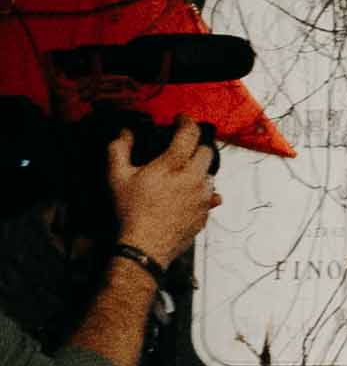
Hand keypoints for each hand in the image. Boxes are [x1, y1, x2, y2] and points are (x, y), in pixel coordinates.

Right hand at [103, 122, 214, 264]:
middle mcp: (194, 177)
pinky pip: (210, 196)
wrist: (145, 245)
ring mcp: (203, 195)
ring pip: (210, 174)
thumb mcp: (117, 177)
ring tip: (181, 176)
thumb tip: (125, 134)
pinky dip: (201, 192)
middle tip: (181, 150)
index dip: (186, 122)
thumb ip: (119, 150)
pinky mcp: (206, 211)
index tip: (182, 120)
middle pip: (206, 151)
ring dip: (199, 171)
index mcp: (173, 165)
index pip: (189, 133)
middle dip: (195, 147)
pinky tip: (187, 196)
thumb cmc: (131, 212)